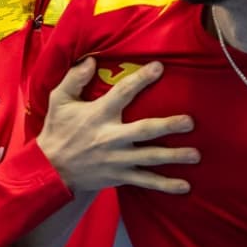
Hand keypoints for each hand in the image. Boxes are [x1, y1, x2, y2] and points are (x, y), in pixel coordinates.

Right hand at [37, 58, 198, 193]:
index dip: (141, 79)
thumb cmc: (58, 131)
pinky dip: (165, 185)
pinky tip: (185, 186)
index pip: (123, 93)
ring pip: (150, 158)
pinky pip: (145, 181)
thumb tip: (91, 60)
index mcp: (98, 115)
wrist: (50, 169)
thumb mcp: (59, 101)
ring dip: (174, 156)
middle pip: (144, 131)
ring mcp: (117, 159)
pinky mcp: (120, 176)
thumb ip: (74, 79)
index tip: (160, 67)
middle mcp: (110, 137)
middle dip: (168, 126)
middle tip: (190, 122)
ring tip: (196, 154)